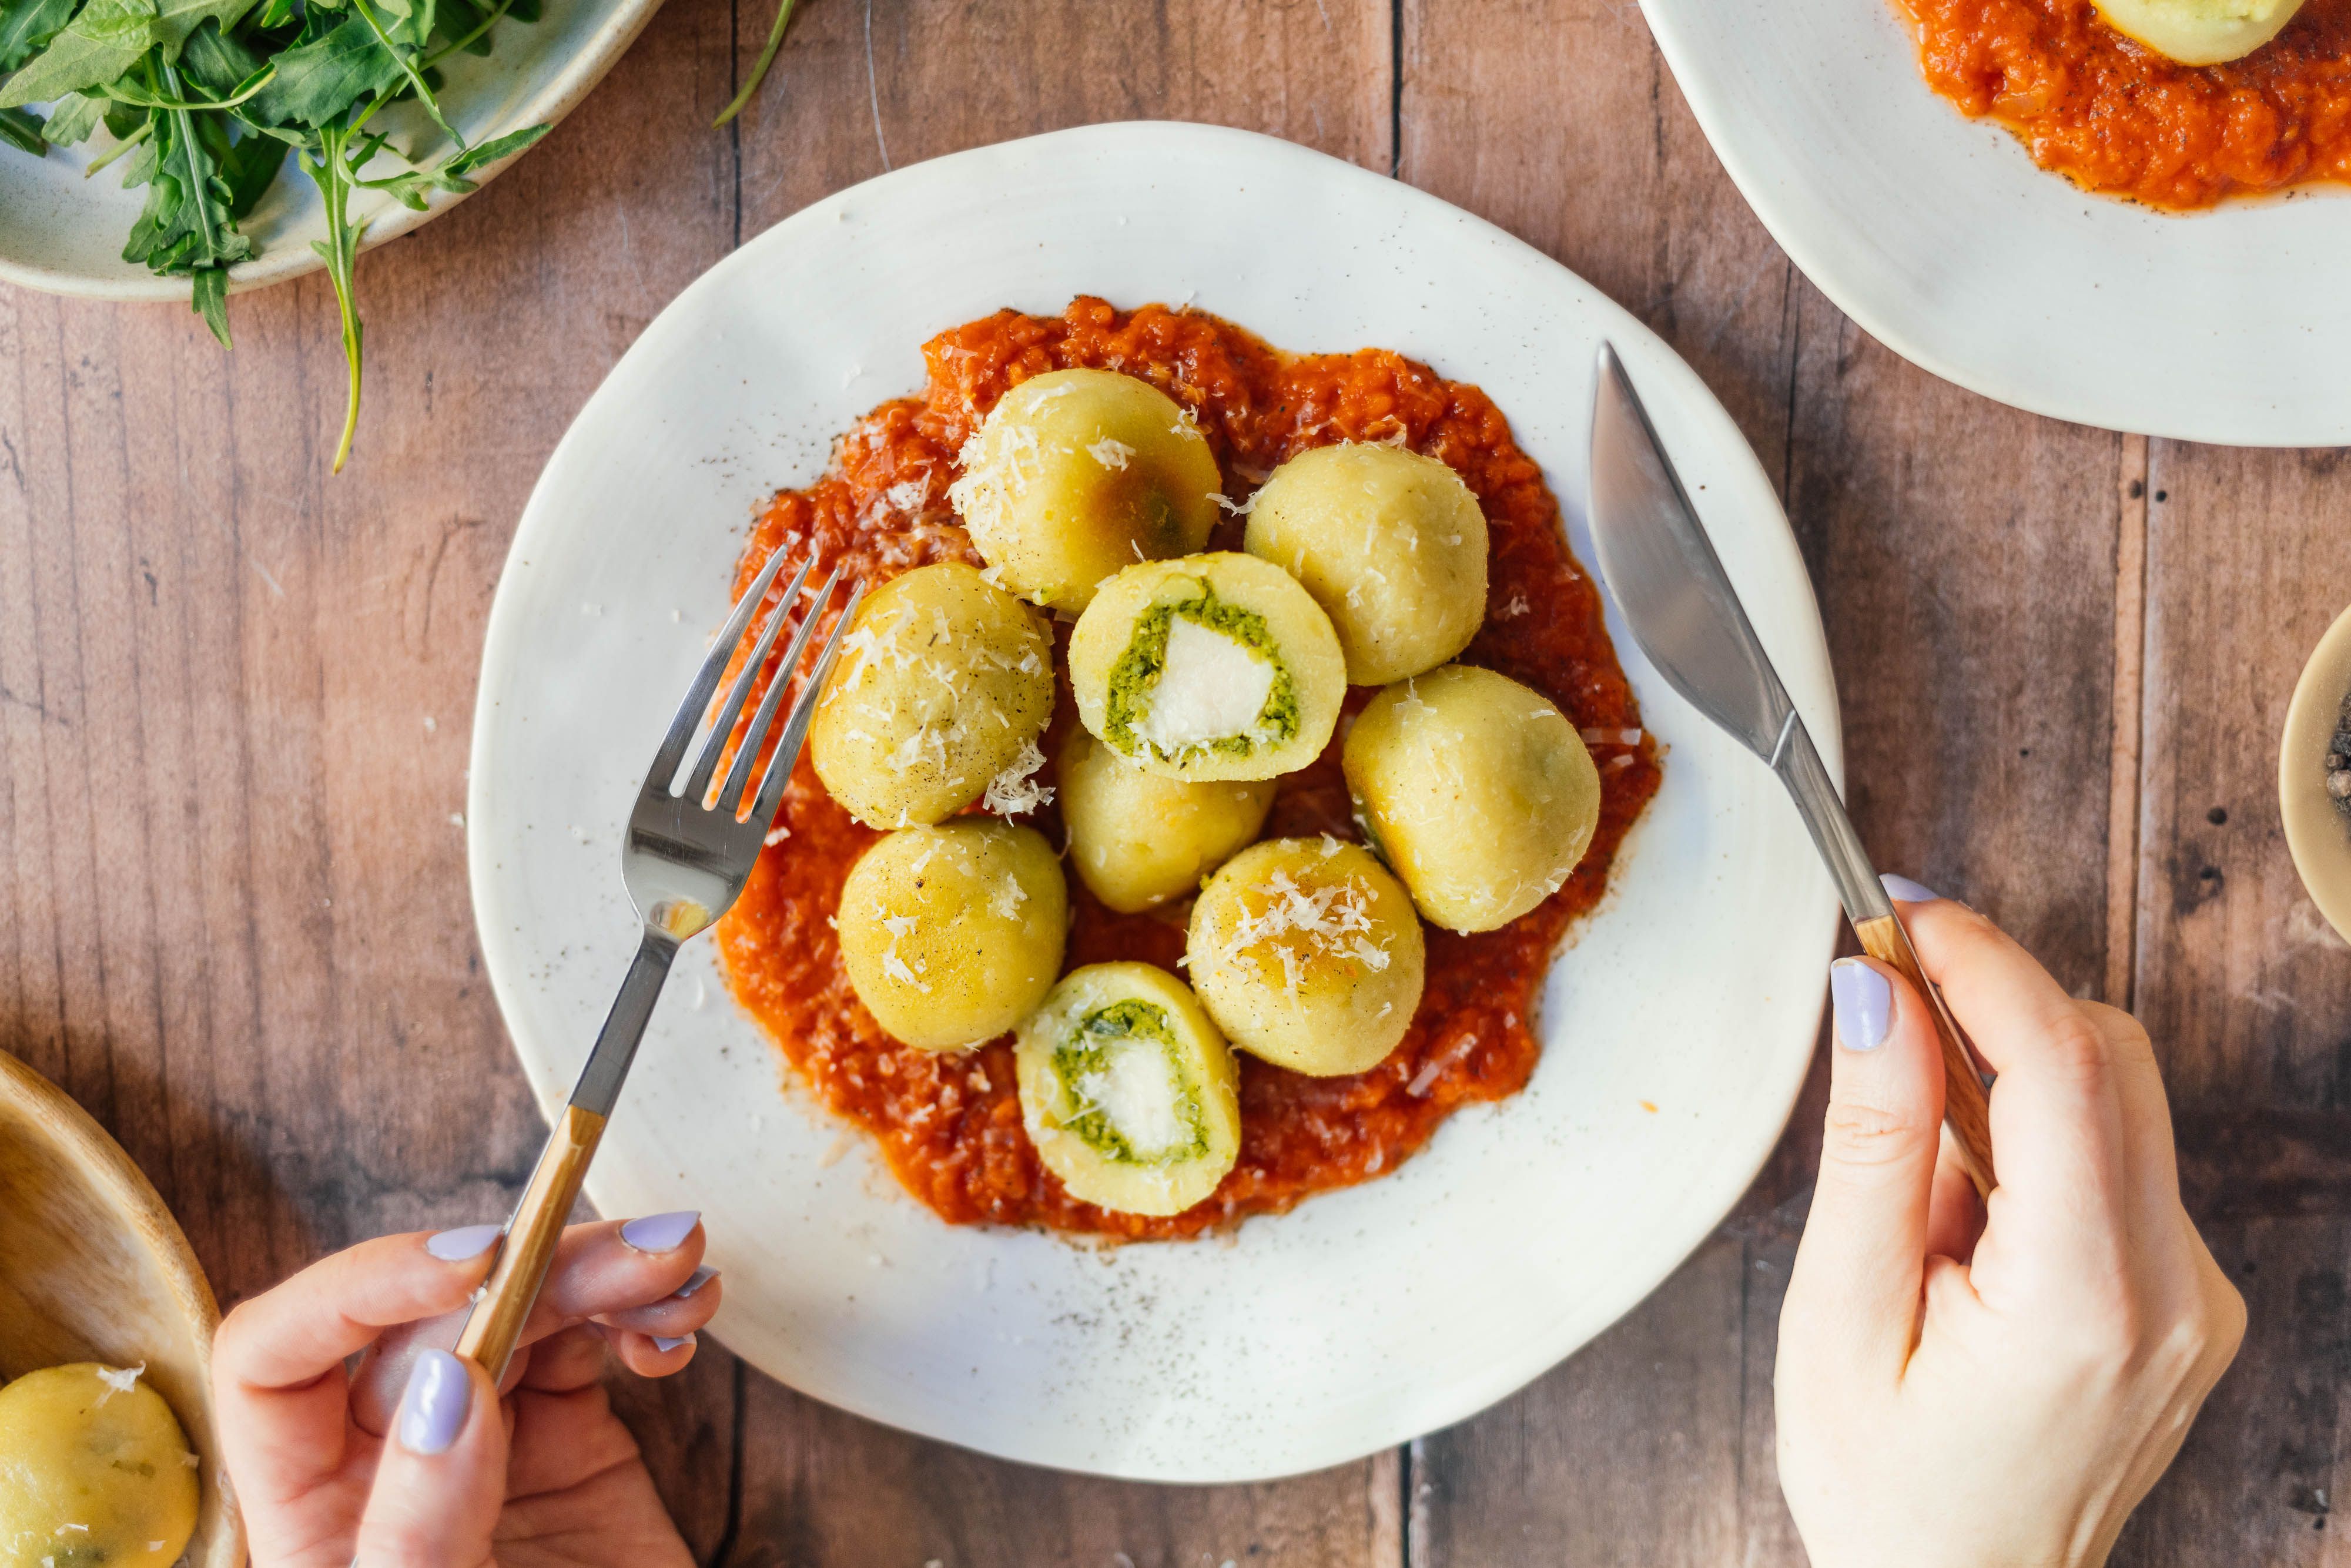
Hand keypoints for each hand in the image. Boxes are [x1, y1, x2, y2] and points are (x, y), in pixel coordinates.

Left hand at [213, 1212, 721, 1566]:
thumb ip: (421, 1523)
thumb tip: (450, 1386)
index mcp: (307, 1511)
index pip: (278, 1358)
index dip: (359, 1290)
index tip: (471, 1265)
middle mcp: (385, 1463)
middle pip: (432, 1320)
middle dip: (537, 1270)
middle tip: (632, 1257)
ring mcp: (484, 1448)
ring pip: (525, 1315)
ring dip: (608, 1276)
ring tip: (679, 1273)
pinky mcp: (570, 1446)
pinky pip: (595, 1345)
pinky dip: (642, 1318)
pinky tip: (677, 1331)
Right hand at [1776, 881, 2243, 1567]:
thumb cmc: (1884, 1492)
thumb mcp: (1837, 1319)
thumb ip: (1872, 1147)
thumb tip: (1874, 993)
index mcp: (2083, 1300)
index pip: (2063, 1060)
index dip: (1979, 957)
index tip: (1896, 907)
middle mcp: (2172, 1291)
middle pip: (2109, 1056)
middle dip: (1989, 998)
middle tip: (1876, 991)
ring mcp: (2195, 1297)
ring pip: (2119, 1096)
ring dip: (2004, 1076)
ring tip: (1910, 1176)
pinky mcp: (2187, 1299)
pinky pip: (2120, 1159)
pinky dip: (2033, 1139)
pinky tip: (1960, 1217)